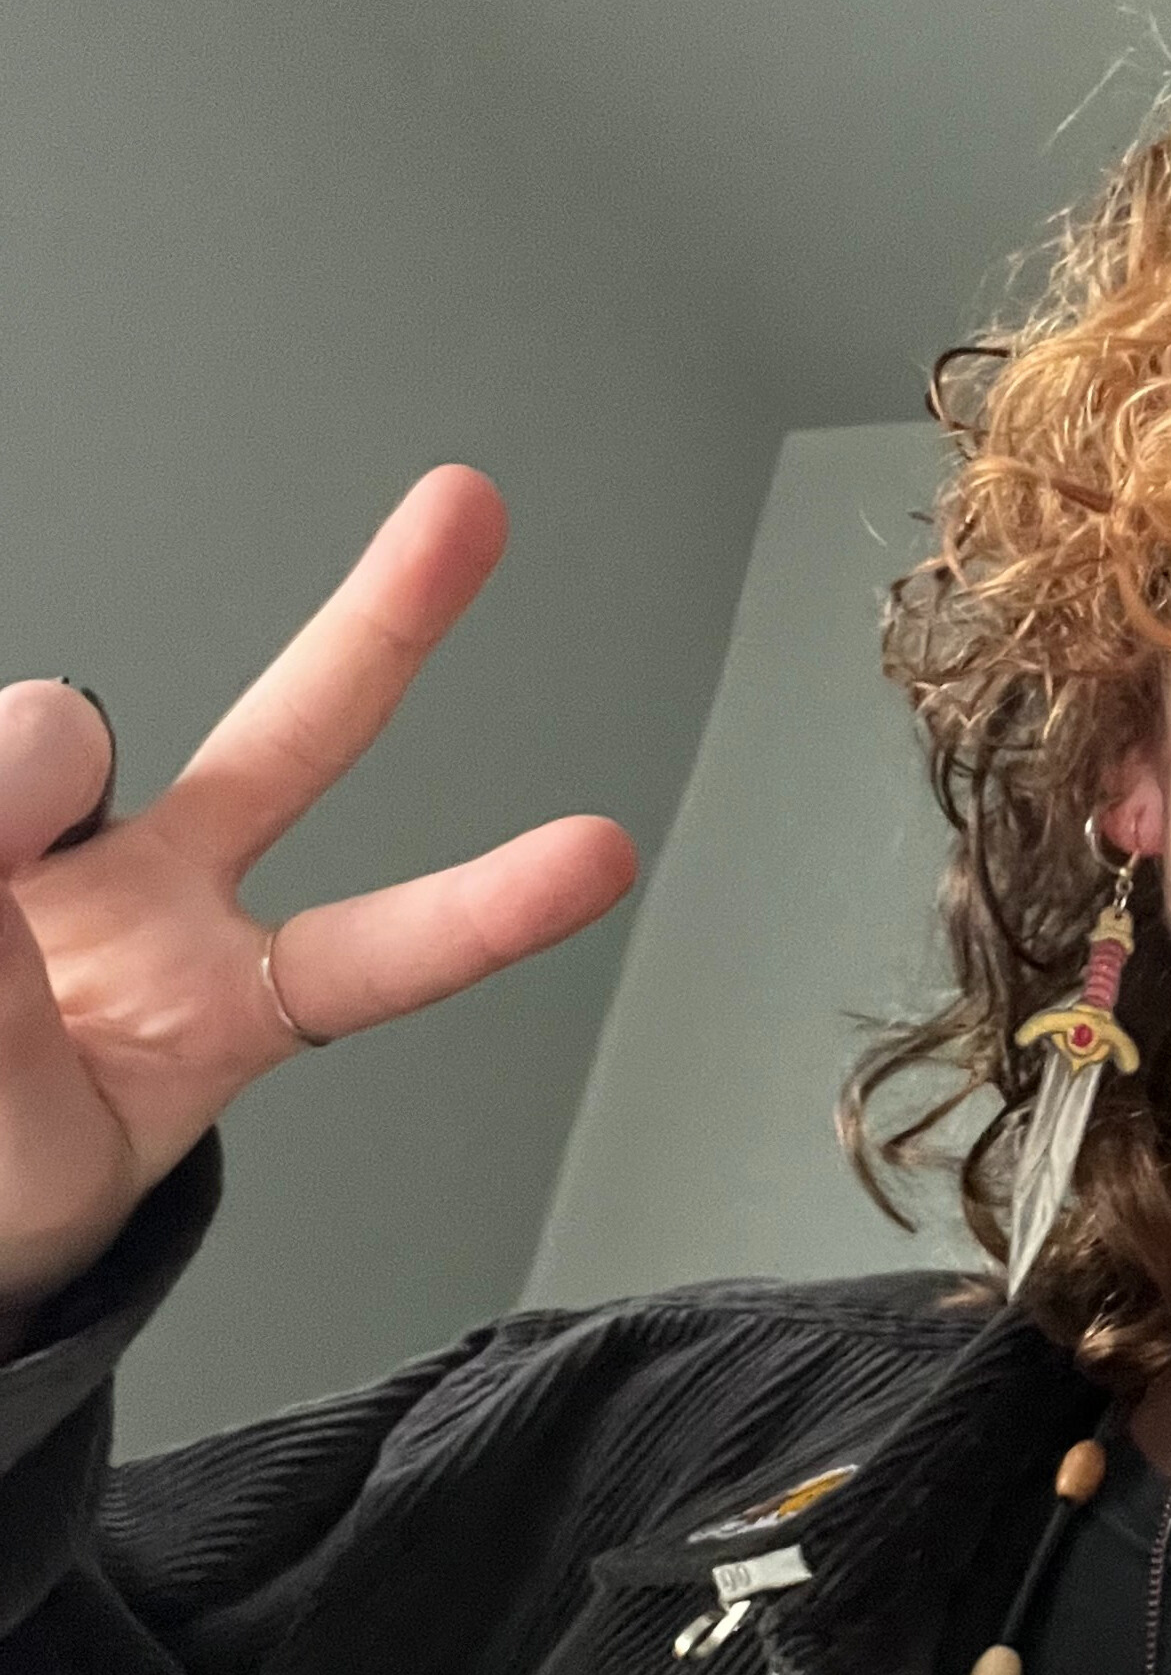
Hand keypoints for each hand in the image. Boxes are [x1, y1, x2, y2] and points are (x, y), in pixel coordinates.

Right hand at [0, 465, 637, 1313]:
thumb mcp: (30, 1169)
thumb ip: (18, 1041)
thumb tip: (0, 872)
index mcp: (222, 1007)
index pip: (371, 957)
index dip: (486, 911)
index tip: (607, 856)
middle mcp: (156, 893)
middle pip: (294, 738)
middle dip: (383, 622)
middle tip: (471, 505)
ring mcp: (46, 836)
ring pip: (60, 735)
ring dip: (7, 797)